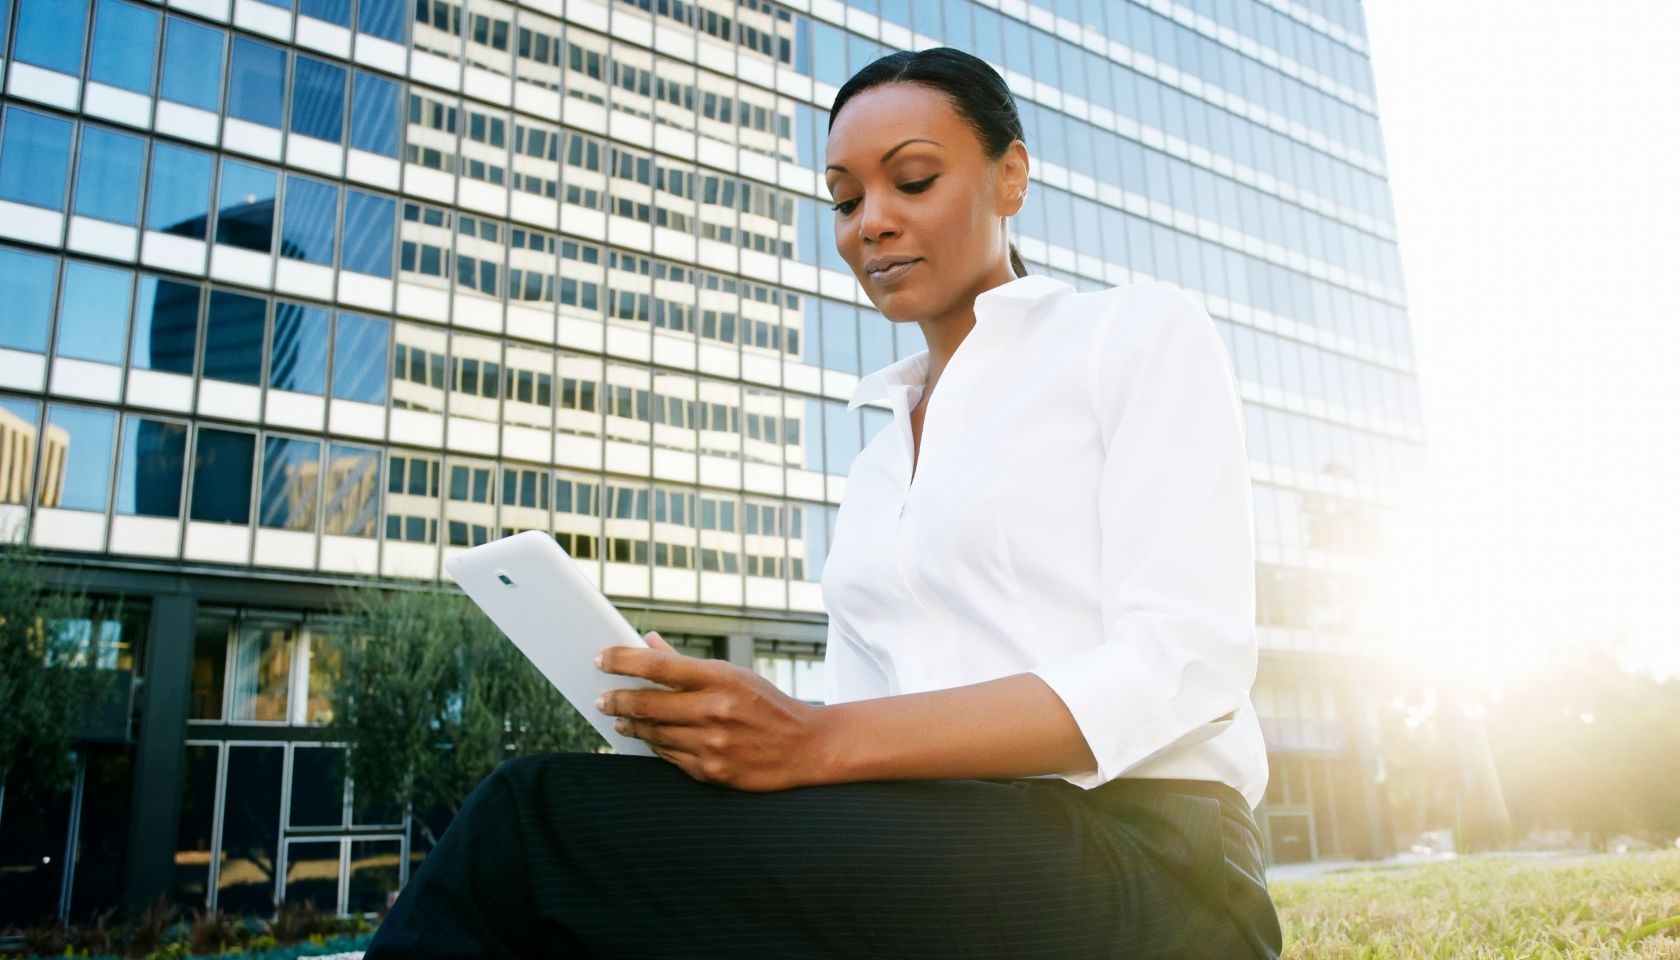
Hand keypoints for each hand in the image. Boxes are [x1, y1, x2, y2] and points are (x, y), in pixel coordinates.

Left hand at [595, 632, 828, 791]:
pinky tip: (650, 738)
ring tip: (620, 718)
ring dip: (632, 725)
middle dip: (617, 700)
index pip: (659, 665)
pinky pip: (669, 757)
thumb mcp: (733, 675)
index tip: (600, 658)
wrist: (806, 747)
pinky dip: (656, 746)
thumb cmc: (766, 704)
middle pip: (648, 703)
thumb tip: (647, 642)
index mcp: (721, 678)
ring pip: (654, 734)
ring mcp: (712, 744)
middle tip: (601, 699)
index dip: (623, 660)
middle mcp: (715, 711)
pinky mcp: (712, 772)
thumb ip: (686, 663)